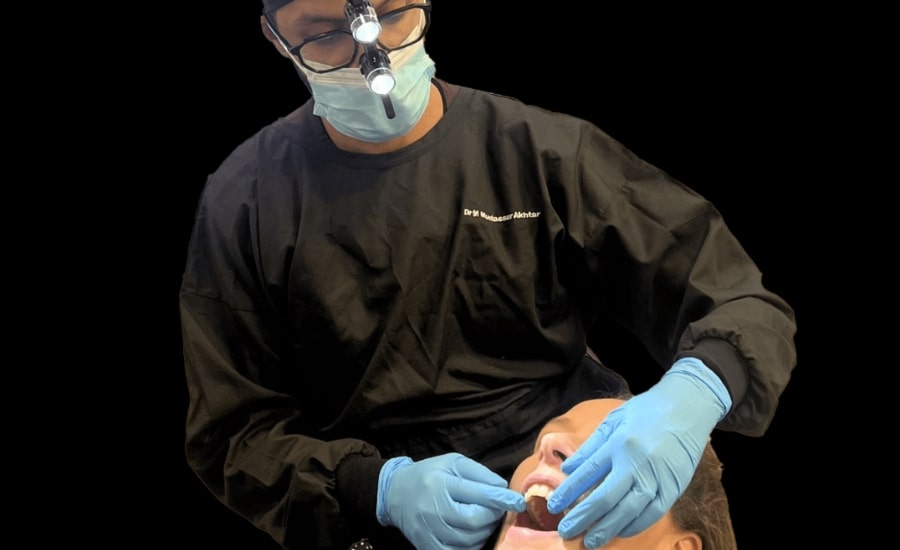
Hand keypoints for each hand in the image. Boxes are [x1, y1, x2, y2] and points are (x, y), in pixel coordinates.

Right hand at [377, 452, 525, 549]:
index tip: (518, 502)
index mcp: (441, 482)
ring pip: (469, 540)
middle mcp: (433, 508)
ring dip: (484, 531)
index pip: (478, 494)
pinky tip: (473, 534)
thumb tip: (503, 489)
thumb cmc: (428, 474)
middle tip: (496, 509)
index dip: (502, 499)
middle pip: (474, 521)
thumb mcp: (452, 463)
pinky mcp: (426, 545)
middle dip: (493, 516)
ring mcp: (428, 530)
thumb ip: (480, 474)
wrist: (394, 493)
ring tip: (483, 519)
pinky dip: (471, 546)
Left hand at [547, 357, 731, 548]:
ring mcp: (657, 476)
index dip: (568, 492)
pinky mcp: (674, 486)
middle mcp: (636, 461)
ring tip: (589, 541)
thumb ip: (590, 447)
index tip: (553, 506)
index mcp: (618, 442)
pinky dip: (634, 525)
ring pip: (628, 511)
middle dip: (583, 518)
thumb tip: (568, 470)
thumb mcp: (612, 421)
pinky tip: (619, 532)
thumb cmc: (646, 412)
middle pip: (605, 497)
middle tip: (566, 532)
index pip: (588, 473)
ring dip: (607, 529)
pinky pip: (652, 513)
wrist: (688, 407)